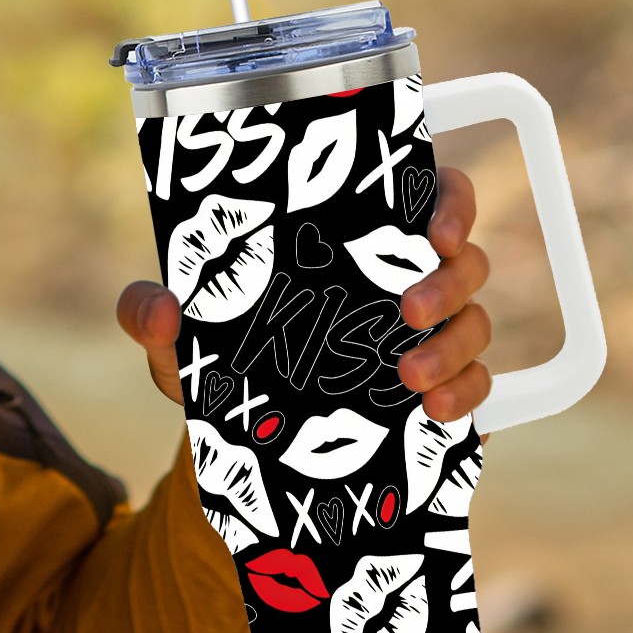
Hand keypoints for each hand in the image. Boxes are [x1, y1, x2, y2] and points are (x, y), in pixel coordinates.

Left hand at [115, 165, 492, 424]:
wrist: (241, 439)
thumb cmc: (218, 360)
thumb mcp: (178, 341)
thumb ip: (150, 317)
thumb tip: (161, 310)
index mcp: (354, 239)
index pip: (428, 194)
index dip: (448, 202)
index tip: (432, 230)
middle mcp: (403, 277)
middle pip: (464, 257)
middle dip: (447, 280)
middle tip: (405, 310)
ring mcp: (430, 335)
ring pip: (476, 320)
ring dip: (454, 345)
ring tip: (407, 377)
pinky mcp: (441, 389)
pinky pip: (482, 384)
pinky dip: (467, 393)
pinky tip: (434, 411)